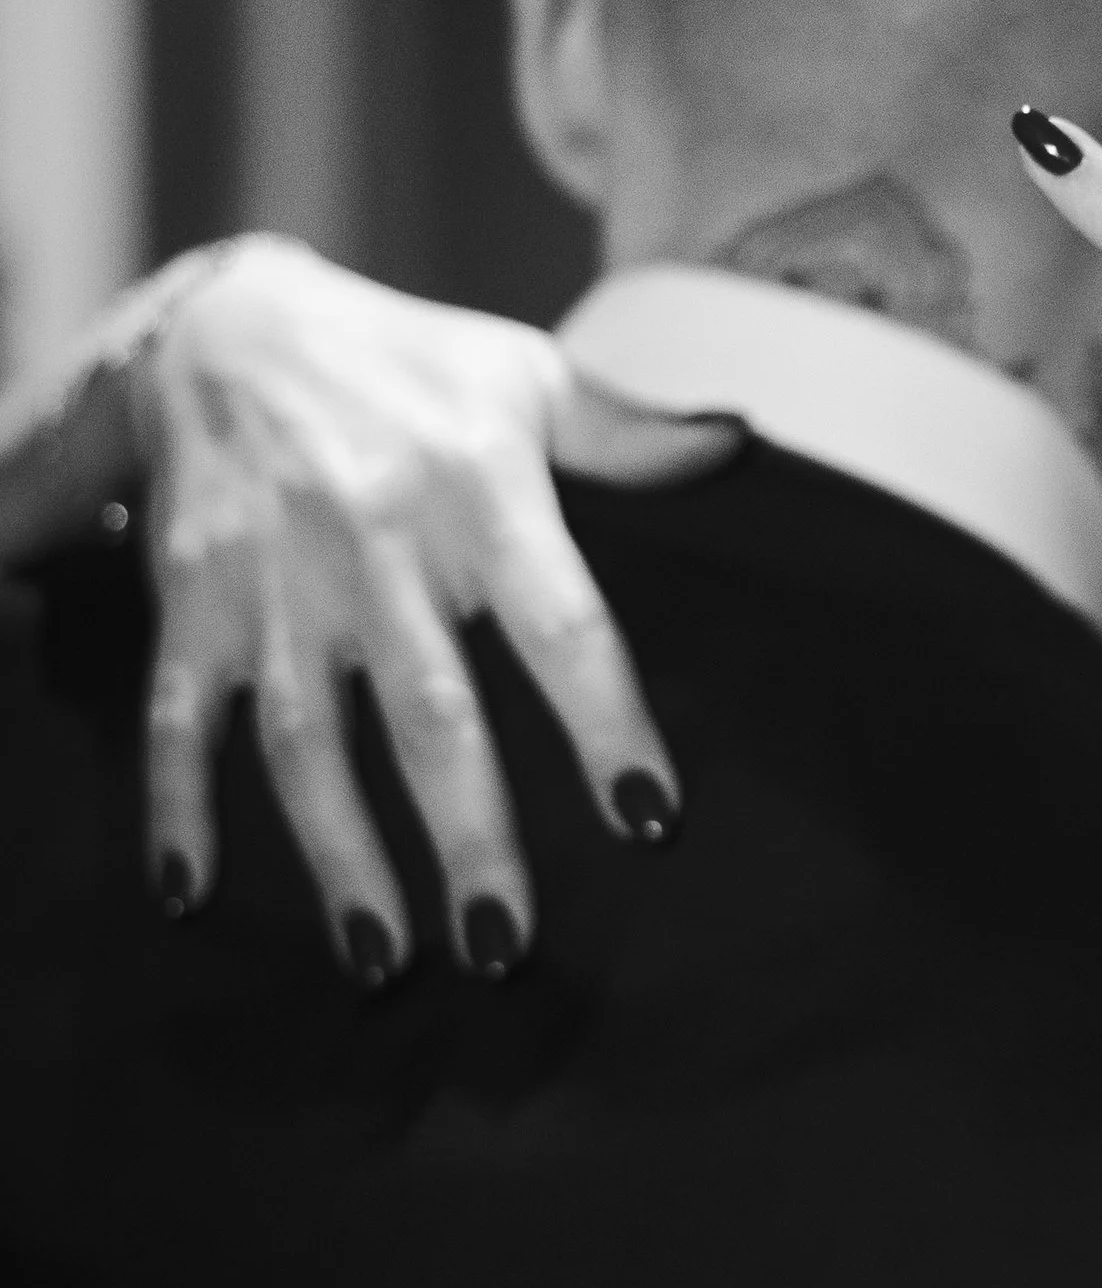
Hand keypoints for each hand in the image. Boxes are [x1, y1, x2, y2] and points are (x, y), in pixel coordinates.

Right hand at [133, 241, 711, 981]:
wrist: (221, 325)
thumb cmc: (407, 365)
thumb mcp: (523, 377)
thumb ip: (627, 433)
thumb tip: (738, 445)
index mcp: (481, 486)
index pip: (562, 620)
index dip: (605, 719)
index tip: (650, 817)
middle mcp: (379, 542)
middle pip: (433, 710)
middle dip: (467, 832)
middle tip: (505, 945)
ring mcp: (276, 581)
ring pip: (310, 739)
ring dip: (342, 855)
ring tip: (384, 962)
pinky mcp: (191, 604)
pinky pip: (180, 716)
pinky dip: (175, 806)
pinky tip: (191, 897)